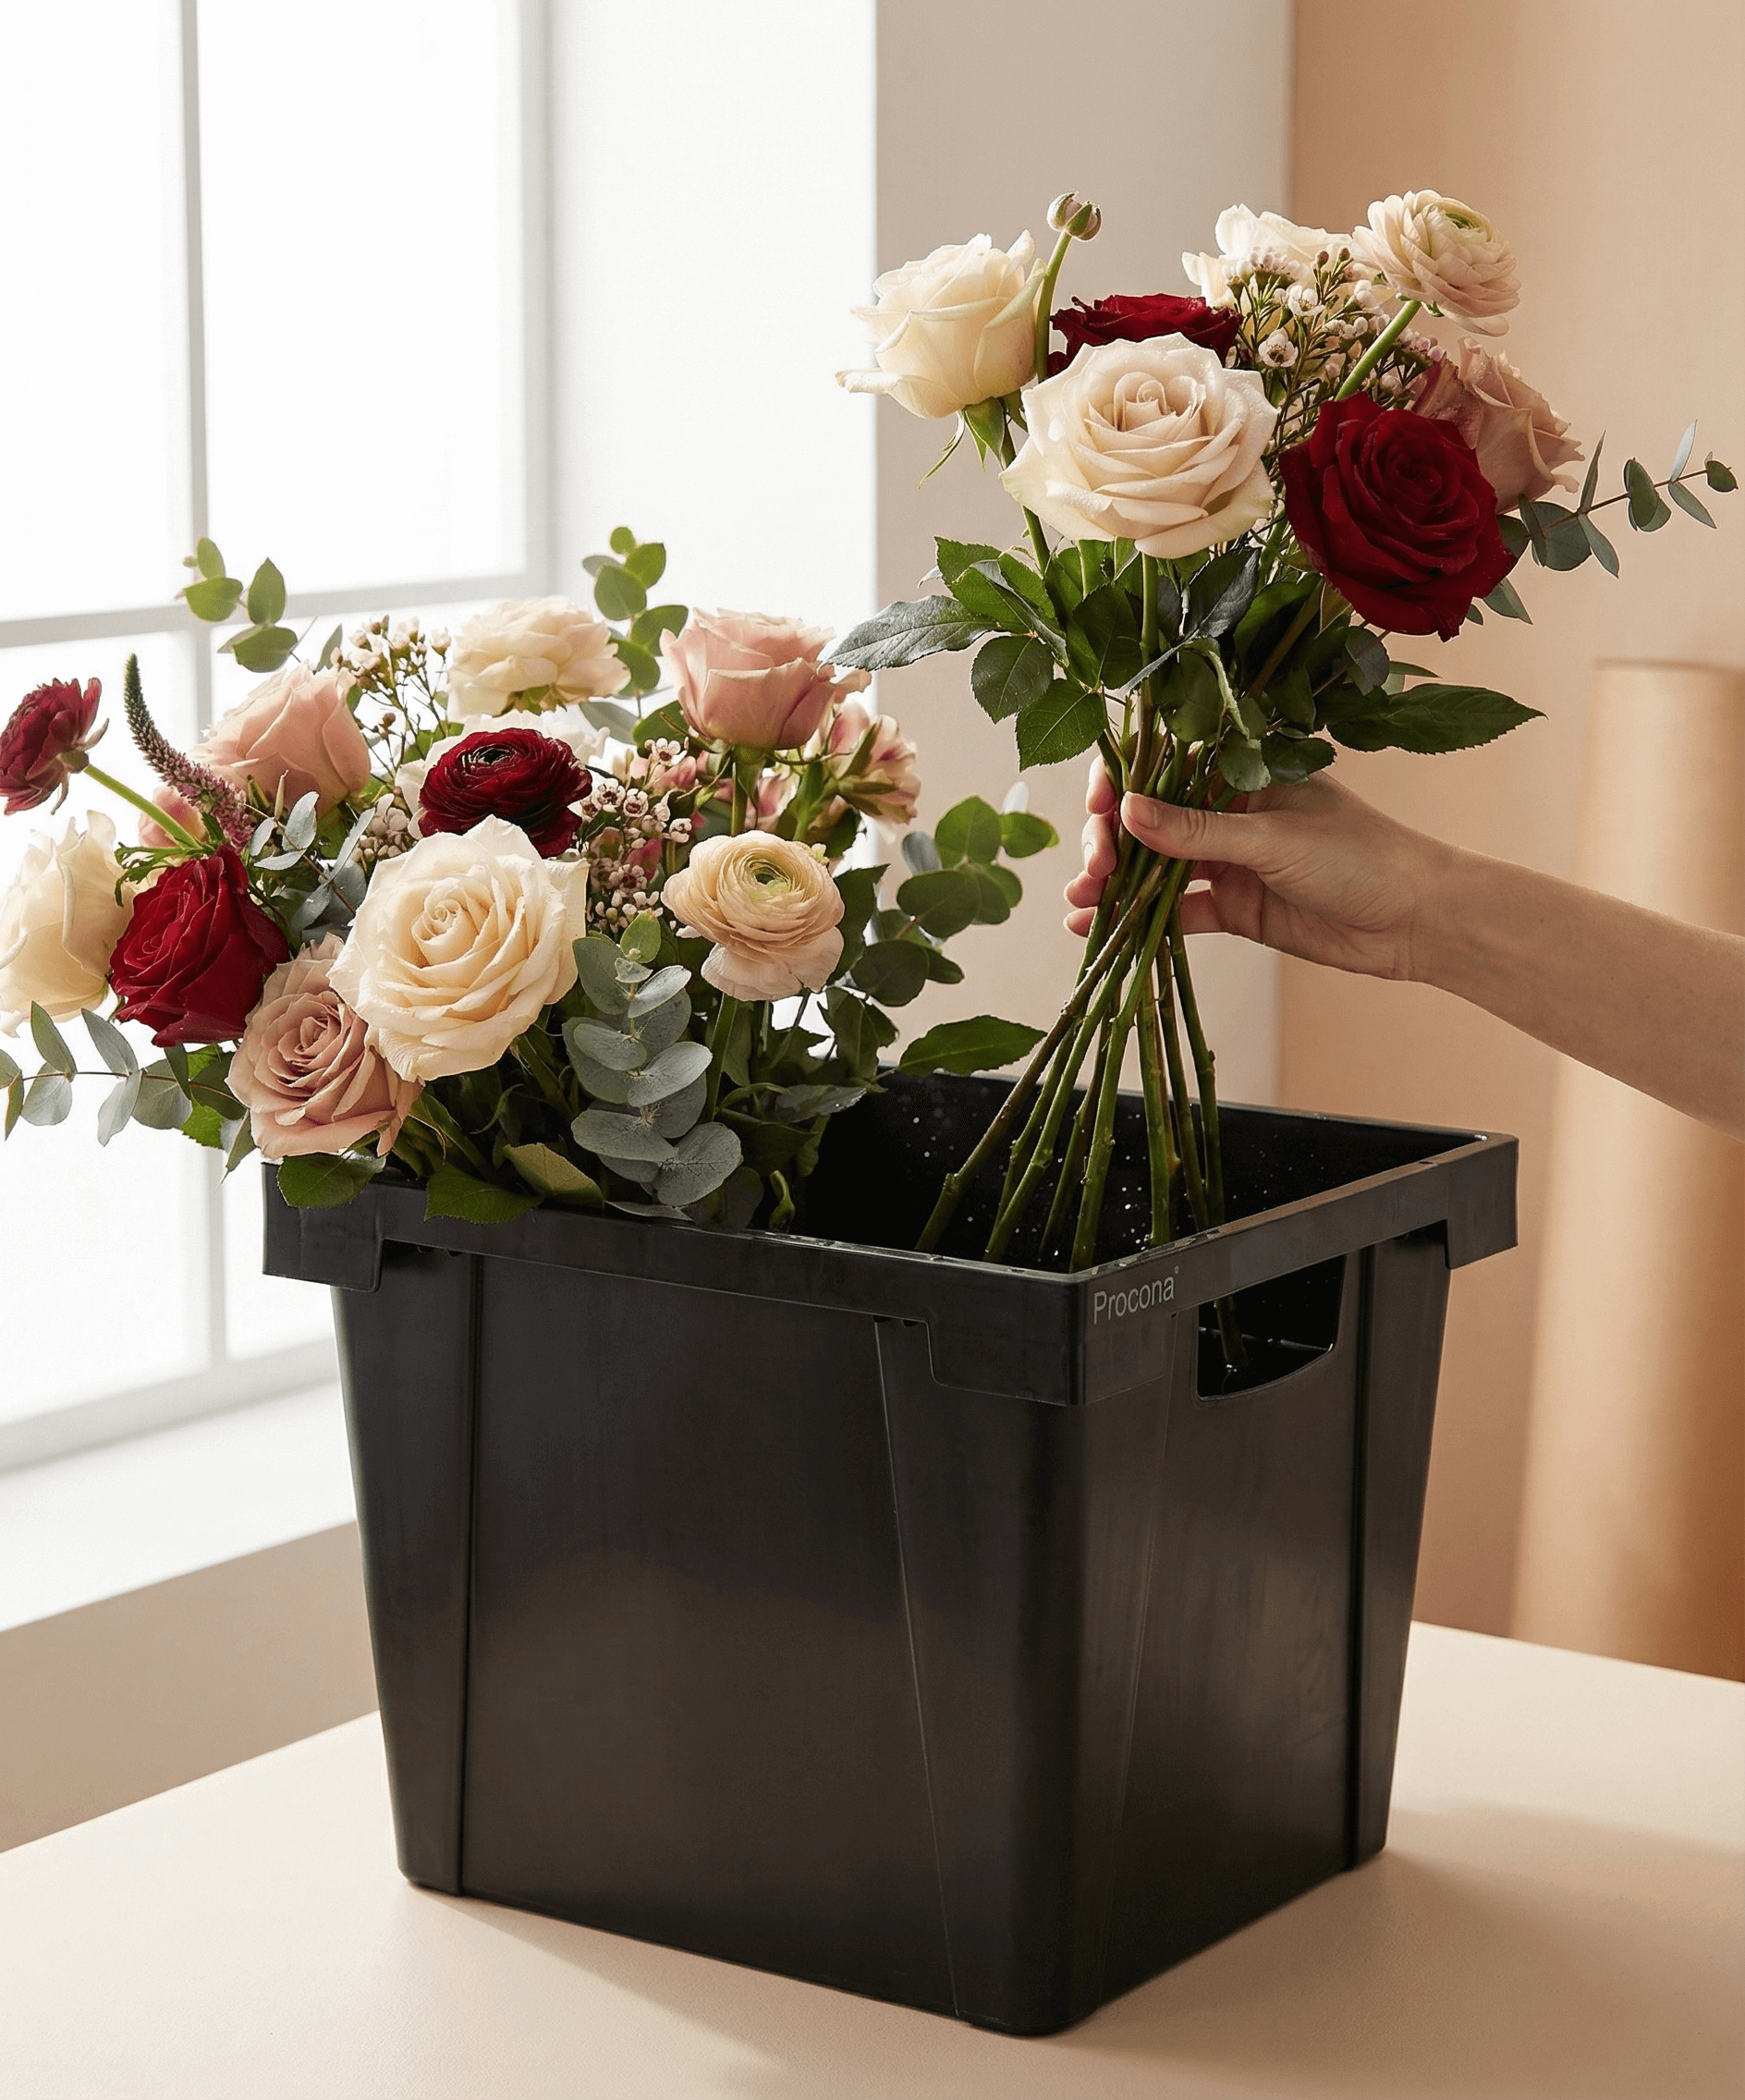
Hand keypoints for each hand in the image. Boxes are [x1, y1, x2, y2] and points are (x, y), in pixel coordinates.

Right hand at [1063, 757, 1452, 983]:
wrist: (1417, 921)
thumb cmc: (1362, 857)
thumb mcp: (1273, 838)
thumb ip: (1197, 831)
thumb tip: (1125, 810)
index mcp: (1241, 772)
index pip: (1164, 764)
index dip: (1121, 783)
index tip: (1099, 810)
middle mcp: (1228, 811)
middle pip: (1147, 819)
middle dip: (1109, 842)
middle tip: (1094, 869)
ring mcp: (1228, 861)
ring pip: (1153, 867)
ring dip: (1113, 883)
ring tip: (1082, 904)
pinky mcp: (1234, 908)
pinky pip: (1175, 911)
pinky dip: (1137, 920)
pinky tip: (1098, 928)